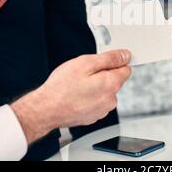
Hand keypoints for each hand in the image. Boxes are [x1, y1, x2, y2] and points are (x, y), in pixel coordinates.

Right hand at [11, 50, 131, 143]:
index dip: (114, 62)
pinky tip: (76, 95)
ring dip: (95, 86)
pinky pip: (97, 102)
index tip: (102, 61)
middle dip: (102, 74)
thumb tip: (125, 56)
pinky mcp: (93, 116)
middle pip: (114, 80)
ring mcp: (102, 110)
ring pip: (105, 91)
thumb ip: (109, 58)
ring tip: (78, 85)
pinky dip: (89, 97)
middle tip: (84, 73)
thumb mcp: (85, 63)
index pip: (125, 68)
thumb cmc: (62, 87)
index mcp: (111, 84)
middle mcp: (110, 100)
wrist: (46, 109)